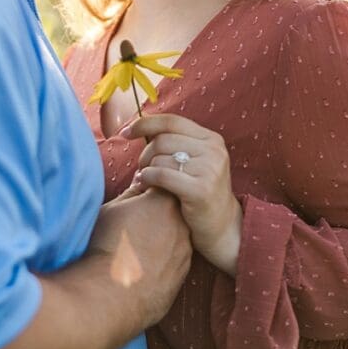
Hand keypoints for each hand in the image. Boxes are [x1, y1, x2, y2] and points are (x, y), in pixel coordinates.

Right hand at [87, 188, 192, 326]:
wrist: (111, 295)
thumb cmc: (106, 247)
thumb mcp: (111, 210)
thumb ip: (132, 193)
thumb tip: (141, 183)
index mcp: (164, 202)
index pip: (162, 185)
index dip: (147, 190)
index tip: (134, 199)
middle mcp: (181, 224)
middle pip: (172, 211)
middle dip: (157, 214)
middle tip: (134, 224)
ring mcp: (185, 251)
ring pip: (175, 236)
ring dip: (161, 238)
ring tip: (136, 249)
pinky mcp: (183, 274)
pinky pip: (174, 259)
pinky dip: (162, 260)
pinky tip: (142, 266)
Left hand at [120, 114, 242, 276]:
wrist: (222, 228)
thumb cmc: (199, 193)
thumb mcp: (195, 162)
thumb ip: (176, 143)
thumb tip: (139, 126)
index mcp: (211, 139)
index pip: (171, 121)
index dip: (144, 123)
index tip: (125, 132)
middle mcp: (214, 150)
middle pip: (162, 140)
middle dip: (144, 154)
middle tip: (141, 169)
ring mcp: (210, 169)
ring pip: (160, 158)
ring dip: (145, 169)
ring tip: (144, 180)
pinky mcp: (201, 190)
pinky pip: (162, 175)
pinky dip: (147, 178)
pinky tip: (143, 185)